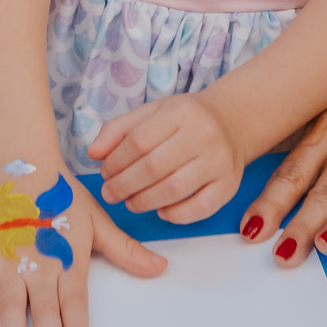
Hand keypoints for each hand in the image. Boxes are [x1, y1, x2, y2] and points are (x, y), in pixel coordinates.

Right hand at [0, 160, 165, 326]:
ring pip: (11, 305)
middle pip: (44, 310)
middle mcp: (38, 265)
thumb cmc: (60, 195)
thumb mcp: (97, 221)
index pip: (74, 301)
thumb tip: (161, 268)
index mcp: (67, 259)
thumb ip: (125, 250)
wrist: (21, 164)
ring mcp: (8, 263)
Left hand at [88, 93, 244, 222]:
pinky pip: (200, 208)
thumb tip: (93, 154)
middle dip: (124, 184)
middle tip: (110, 193)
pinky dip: (176, 214)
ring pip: (174, 189)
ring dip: (144, 201)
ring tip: (130, 202)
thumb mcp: (153, 112)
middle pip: (154, 167)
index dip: (116, 161)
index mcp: (181, 112)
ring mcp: (219, 161)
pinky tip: (160, 211)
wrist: (233, 122)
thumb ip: (120, 129)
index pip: (139, 140)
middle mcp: (203, 135)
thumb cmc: (186, 120)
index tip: (104, 172)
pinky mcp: (230, 185)